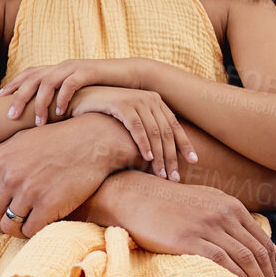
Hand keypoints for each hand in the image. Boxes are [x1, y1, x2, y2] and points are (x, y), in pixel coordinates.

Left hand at [0, 58, 130, 124]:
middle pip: (33, 78)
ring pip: (49, 82)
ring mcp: (74, 67)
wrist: (129, 76)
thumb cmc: (101, 90)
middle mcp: (61, 66)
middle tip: (10, 116)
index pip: (28, 74)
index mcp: (56, 69)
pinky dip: (63, 98)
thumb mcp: (76, 95)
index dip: (12, 84)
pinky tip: (60, 113)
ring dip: (41, 102)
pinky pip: (71, 83)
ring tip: (38, 122)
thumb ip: (59, 101)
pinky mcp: (89, 71)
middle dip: (19, 97)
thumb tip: (41, 118)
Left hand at [0, 116, 130, 237]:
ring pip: (9, 225)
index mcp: (1, 161)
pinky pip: (30, 231)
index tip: (4, 207)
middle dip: (1, 220)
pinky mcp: (48, 205)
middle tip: (15, 220)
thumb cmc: (56, 140)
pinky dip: (33, 232)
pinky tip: (41, 224)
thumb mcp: (20, 141)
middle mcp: (11, 177)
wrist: (92, 141)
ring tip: (27, 224)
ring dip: (16, 229)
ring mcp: (29, 192)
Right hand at [67, 86, 195, 182]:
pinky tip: (147, 158)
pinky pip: (137, 127)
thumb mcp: (130, 119)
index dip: (185, 145)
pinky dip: (143, 144)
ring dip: (160, 156)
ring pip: (154, 132)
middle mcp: (150, 98)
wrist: (80, 99)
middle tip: (174, 178)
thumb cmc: (105, 114)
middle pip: (166, 132)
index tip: (194, 162)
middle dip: (172, 157)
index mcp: (155, 101)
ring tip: (162, 175)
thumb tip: (161, 153)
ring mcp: (136, 99)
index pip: (174, 126)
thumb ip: (146, 129)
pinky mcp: (121, 103)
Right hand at [98, 173, 275, 276]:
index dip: (272, 264)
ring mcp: (206, 226)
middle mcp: (223, 214)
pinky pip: (221, 260)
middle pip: (257, 251)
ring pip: (244, 257)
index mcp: (230, 205)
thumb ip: (229, 217)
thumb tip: (252, 239)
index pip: (261, 240)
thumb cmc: (169, 203)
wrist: (135, 197)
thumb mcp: (205, 200)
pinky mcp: (188, 239)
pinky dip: (236, 275)